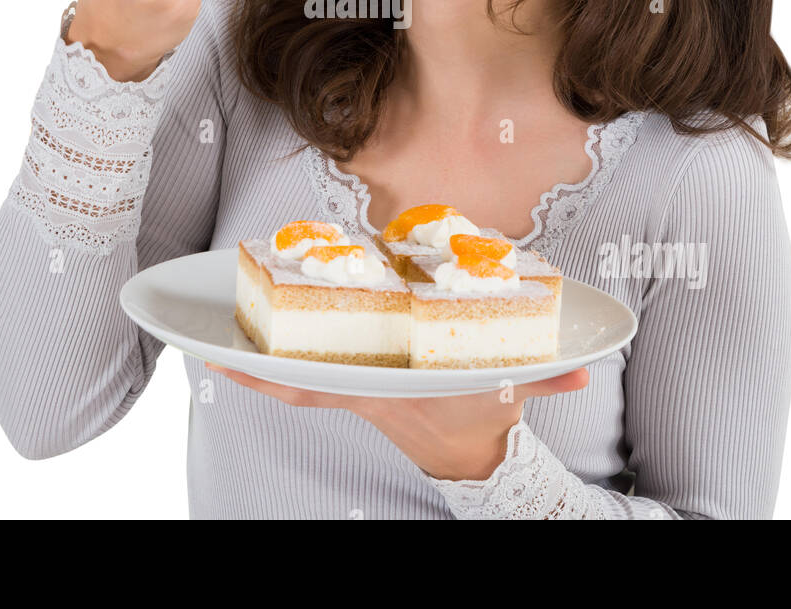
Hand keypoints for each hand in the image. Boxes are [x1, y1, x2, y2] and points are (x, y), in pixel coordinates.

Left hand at [203, 361, 589, 480]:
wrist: (466, 451)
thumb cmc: (478, 409)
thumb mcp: (510, 393)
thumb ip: (548, 379)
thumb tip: (583, 369)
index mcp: (388, 389)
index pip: (329, 386)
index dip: (280, 376)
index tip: (240, 362)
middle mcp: (363, 389)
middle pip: (296, 383)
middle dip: (254, 366)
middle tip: (207, 342)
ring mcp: (354, 390)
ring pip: (292, 382)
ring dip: (254, 364)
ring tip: (209, 339)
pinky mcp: (353, 388)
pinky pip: (301, 385)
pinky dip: (270, 373)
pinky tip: (240, 351)